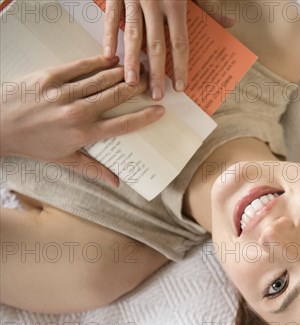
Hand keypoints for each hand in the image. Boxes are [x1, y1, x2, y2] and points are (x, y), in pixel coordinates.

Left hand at [0, 55, 164, 186]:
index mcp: (83, 134)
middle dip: (136, 88)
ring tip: (136, 70)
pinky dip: (98, 62)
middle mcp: (77, 113)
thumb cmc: (31, 144)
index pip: (123, 125)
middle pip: (116, 97)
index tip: (160, 110)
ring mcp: (63, 93)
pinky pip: (80, 67)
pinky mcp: (49, 78)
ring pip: (101, 80)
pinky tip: (111, 60)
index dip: (144, 117)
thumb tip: (117, 182)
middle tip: (149, 82)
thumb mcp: (63, 159)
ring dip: (122, 74)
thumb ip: (93, 169)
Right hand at [103, 0, 235, 101]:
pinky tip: (108, 55)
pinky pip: (111, 17)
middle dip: (156, 72)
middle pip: (156, 44)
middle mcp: (154, 4)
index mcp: (176, 3)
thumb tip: (230, 24)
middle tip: (156, 94)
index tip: (181, 86)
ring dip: (131, 61)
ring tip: (130, 82)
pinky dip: (108, 36)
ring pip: (131, 35)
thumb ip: (210, 6)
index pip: (180, 42)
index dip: (181, 66)